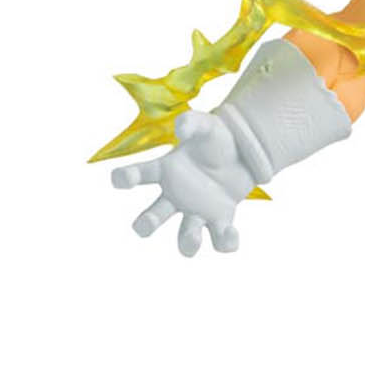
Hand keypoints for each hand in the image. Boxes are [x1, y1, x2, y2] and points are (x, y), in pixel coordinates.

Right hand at [111, 111, 251, 255]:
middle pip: (153, 217)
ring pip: (186, 237)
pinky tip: (231, 233)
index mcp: (166, 171)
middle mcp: (176, 197)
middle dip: (147, 223)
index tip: (119, 180)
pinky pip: (219, 240)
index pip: (139, 175)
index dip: (125, 178)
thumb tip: (180, 128)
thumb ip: (192, 123)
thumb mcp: (206, 125)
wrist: (245, 152)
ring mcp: (197, 212)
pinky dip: (226, 242)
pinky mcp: (221, 221)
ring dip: (187, 242)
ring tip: (192, 238)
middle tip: (146, 224)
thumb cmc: (217, 138)